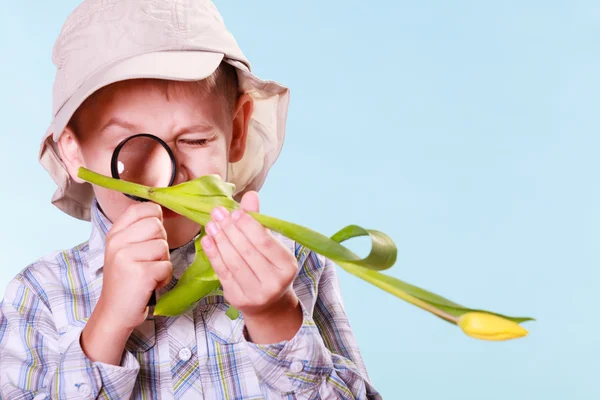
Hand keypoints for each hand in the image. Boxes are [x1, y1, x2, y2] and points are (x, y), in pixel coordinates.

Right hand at [81, 203, 171, 363]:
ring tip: (148, 273)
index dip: (155, 217)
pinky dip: (164, 277)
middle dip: (161, 243)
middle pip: (157, 225)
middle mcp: (117, 242)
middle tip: (148, 260)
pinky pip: (167, 265)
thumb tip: (162, 209)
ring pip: (164, 246)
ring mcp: (126, 257)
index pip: (142, 208)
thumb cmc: (125, 280)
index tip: (153, 234)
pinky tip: (150, 284)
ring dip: (163, 262)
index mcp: (114, 233)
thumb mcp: (124, 249)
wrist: (114, 313)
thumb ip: (138, 230)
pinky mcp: (140, 273)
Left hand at [201, 192, 302, 342]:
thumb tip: (250, 195)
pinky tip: (207, 240)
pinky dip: (214, 255)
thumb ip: (259, 221)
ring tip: (211, 224)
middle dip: (230, 229)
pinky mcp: (238, 299)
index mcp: (287, 266)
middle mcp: (274, 282)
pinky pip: (223, 273)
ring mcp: (256, 293)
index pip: (264, 242)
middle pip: (247, 251)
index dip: (247, 225)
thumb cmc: (270, 268)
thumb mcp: (271, 245)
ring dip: (220, 240)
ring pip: (233, 262)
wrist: (269, 304)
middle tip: (218, 213)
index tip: (234, 211)